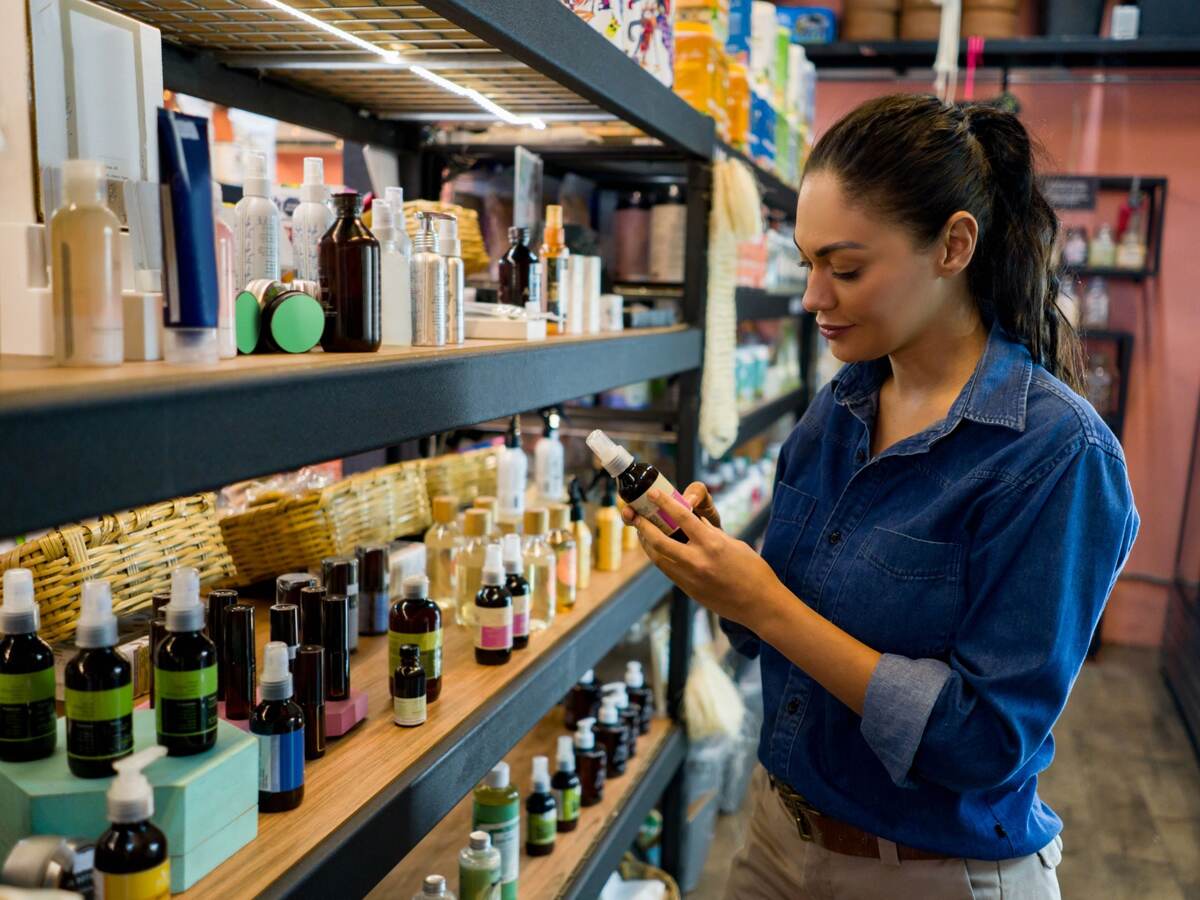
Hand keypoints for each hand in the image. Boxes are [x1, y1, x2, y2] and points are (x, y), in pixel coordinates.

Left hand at [626, 488, 781, 628]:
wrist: (760, 605)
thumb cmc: (753, 571)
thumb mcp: (733, 544)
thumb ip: (711, 533)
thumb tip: (695, 521)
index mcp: (712, 544)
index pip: (683, 518)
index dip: (664, 504)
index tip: (653, 494)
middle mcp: (698, 561)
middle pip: (659, 540)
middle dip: (643, 526)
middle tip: (634, 515)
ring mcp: (691, 578)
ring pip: (658, 557)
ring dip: (647, 543)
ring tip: (642, 531)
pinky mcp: (689, 591)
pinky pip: (667, 570)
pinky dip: (659, 557)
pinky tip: (657, 550)